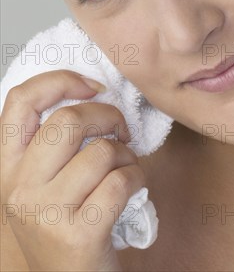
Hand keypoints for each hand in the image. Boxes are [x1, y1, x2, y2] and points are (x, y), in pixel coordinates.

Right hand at [1, 70, 145, 271]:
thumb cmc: (67, 226)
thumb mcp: (45, 183)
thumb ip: (55, 144)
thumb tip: (95, 91)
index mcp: (8, 168)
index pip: (20, 101)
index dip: (60, 80)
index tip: (93, 86)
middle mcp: (19, 188)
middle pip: (69, 119)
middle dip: (108, 116)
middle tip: (121, 130)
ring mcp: (45, 213)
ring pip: (102, 150)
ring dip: (127, 155)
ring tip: (125, 169)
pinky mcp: (78, 235)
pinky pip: (122, 180)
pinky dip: (138, 177)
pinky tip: (133, 188)